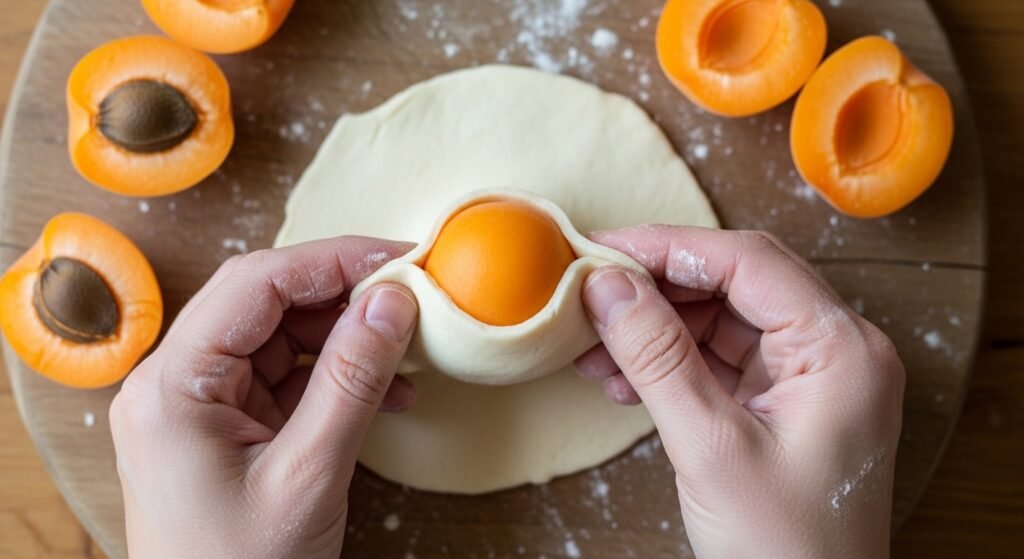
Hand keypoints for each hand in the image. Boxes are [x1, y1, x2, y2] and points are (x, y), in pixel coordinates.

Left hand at [109, 237, 418, 558]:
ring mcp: (201, 404)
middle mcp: (176, 382)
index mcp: (172, 385)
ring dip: (347, 338)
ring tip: (408, 349)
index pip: (254, 284)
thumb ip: (352, 382)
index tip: (398, 258)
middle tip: (410, 294)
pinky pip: (287, 378)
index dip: (332, 260)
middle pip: (266, 303)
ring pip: (281, 337)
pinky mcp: (228, 425)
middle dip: (342, 295)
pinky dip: (337, 378)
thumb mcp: (308, 475)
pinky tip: (388, 394)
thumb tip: (392, 302)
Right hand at [576, 227, 904, 558]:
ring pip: (721, 319)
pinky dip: (669, 362)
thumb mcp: (710, 446)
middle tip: (591, 292)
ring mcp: (811, 376)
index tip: (604, 249)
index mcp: (842, 349)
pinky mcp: (784, 402)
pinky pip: (720, 358)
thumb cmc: (785, 549)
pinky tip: (622, 378)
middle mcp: (835, 350)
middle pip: (735, 283)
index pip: (749, 261)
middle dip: (656, 288)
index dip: (669, 247)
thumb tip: (607, 284)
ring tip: (593, 347)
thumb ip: (657, 357)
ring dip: (655, 328)